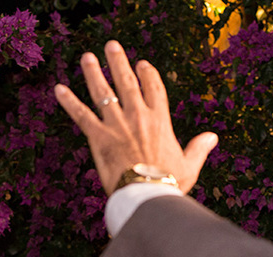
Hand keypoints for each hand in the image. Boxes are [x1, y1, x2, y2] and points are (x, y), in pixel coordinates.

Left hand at [54, 40, 218, 194]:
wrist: (146, 194)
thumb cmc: (169, 183)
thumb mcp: (189, 166)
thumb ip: (198, 148)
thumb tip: (213, 137)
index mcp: (160, 121)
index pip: (154, 89)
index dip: (148, 74)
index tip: (142, 64)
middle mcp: (138, 116)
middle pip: (127, 82)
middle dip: (118, 62)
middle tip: (111, 46)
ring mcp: (117, 125)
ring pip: (103, 92)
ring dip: (93, 73)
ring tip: (86, 57)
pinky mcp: (99, 137)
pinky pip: (81, 115)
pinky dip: (69, 102)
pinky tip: (59, 89)